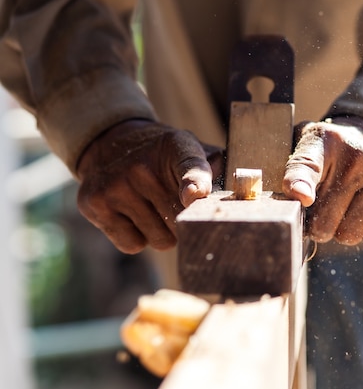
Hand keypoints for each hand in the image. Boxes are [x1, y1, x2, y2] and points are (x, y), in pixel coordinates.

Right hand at [76, 119, 223, 253]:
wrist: (109, 143)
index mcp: (176, 146)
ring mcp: (116, 185)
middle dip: (182, 221)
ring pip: (159, 239)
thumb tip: (242, 186)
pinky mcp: (95, 204)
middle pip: (180, 223)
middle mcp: (142, 166)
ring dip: (161, 232)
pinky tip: (131, 215)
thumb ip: (216, 168)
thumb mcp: (191, 149)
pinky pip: (133, 245)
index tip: (194, 196)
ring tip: (151, 207)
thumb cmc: (162, 156)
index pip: (190, 166)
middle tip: (170, 202)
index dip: (195, 183)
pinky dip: (136, 237)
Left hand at [283, 117, 362, 247]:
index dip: (300, 183)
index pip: (307, 166)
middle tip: (324, 209)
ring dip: (344, 230)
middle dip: (319, 226)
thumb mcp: (302, 150)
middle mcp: (355, 153)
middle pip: (324, 222)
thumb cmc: (328, 156)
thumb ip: (291, 175)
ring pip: (350, 234)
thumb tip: (296, 200)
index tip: (302, 197)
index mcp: (322, 141)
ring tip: (347, 207)